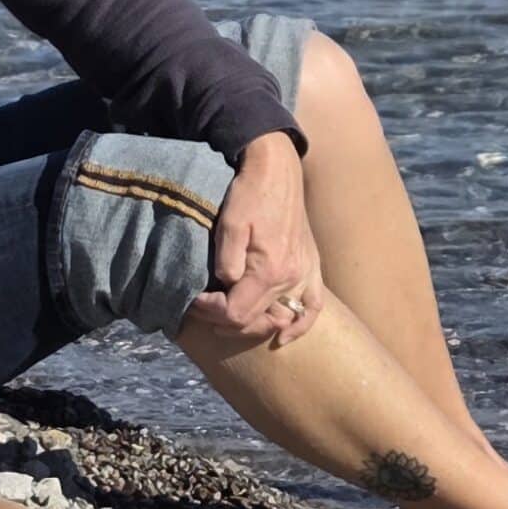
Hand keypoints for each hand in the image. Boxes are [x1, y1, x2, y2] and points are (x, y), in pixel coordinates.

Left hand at [186, 134, 323, 346]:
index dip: (210, 311)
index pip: (236, 312)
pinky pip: (313, 306)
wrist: (277, 171)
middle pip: (254, 318)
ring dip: (250, 323)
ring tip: (226, 319)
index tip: (194, 299)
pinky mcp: (310, 266)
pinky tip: (285, 337)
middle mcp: (291, 278)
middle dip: (222, 318)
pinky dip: (300, 326)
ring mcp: (304, 274)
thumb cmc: (249, 194)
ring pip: (278, 317)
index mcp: (269, 270)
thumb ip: (226, 262)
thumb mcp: (228, 225)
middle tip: (201, 306)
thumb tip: (225, 287)